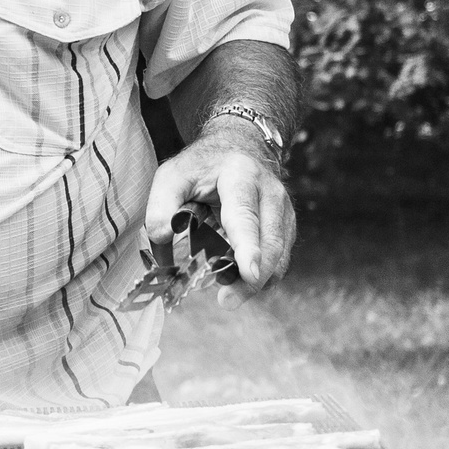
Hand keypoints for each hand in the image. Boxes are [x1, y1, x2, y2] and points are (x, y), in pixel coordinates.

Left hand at [144, 128, 297, 300]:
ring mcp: (284, 210)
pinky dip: (263, 276)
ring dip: (257, 282)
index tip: (249, 272)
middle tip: (227, 300)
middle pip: (270, 241)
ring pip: (279, 253)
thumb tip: (161, 238)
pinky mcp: (287, 225)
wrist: (239, 147)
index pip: (245, 215)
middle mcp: (270, 192)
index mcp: (240, 176)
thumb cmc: (202, 166)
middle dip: (253, 277)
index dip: (248, 246)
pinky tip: (241, 284)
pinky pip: (280, 257)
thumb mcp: (172, 176)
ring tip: (228, 297)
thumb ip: (161, 206)